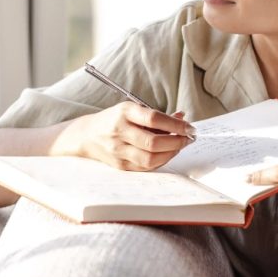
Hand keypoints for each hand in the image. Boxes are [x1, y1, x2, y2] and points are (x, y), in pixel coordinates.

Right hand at [55, 102, 195, 170]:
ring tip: (179, 146)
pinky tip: (167, 154)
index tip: (190, 127)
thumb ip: (157, 115)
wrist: (87, 135)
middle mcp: (120, 132)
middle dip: (177, 142)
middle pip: (154, 142)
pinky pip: (146, 167)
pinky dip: (161, 161)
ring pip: (151, 158)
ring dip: (171, 153)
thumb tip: (182, 118)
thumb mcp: (133, 110)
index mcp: (124, 113)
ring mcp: (119, 150)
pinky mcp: (120, 165)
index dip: (176, 125)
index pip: (154, 119)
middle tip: (188, 138)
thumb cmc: (115, 119)